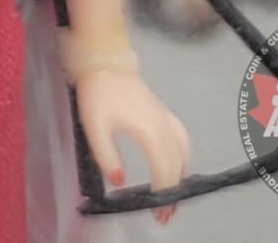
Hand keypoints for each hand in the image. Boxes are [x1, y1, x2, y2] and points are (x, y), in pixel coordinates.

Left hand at [75, 66, 188, 225]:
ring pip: (182, 151)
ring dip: (180, 176)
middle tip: (164, 215)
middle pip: (176, 164)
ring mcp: (165, 116)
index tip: (157, 213)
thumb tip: (119, 181)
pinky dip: (183, 157)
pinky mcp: (162, 111)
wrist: (104, 61)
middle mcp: (163, 125)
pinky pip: (181, 138)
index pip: (164, 169)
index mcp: (149, 130)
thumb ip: (106, 156)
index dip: (163, 194)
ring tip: (172, 196)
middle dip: (172, 192)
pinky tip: (177, 165)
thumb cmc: (98, 93)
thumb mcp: (94, 127)